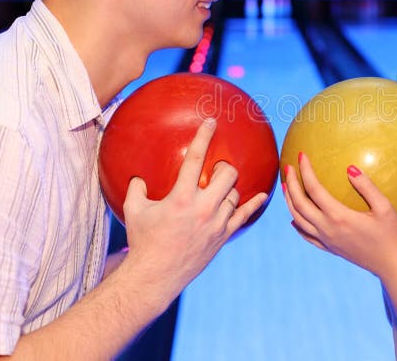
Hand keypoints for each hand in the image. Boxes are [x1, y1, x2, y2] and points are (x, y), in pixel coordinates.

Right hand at [118, 118, 266, 307]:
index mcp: (180, 197)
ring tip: (222, 188)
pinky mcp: (222, 236)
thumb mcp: (134, 210)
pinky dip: (253, 204)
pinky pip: (243, 215)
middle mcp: (202, 208)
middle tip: (219, 167)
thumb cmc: (142, 241)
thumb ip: (136, 188)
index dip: (204, 137)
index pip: (195, 159)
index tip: (211, 121)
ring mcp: (216, 223)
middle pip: (228, 175)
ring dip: (230, 188)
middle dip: (226, 167)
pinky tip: (263, 195)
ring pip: (235, 194)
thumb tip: (138, 176)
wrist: (155, 276)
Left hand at [282, 152, 396, 277]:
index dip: (305, 171)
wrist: (392, 265)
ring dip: (289, 201)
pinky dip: (297, 225)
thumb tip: (350, 168)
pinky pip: (306, 236)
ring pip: (298, 219)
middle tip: (288, 166)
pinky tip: (294, 219)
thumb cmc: (392, 234)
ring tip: (286, 186)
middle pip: (300, 204)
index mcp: (340, 217)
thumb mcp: (385, 208)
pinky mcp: (330, 249)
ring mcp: (327, 241)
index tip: (302, 155)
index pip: (314, 189)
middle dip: (292, 183)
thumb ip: (367, 187)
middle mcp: (328, 229)